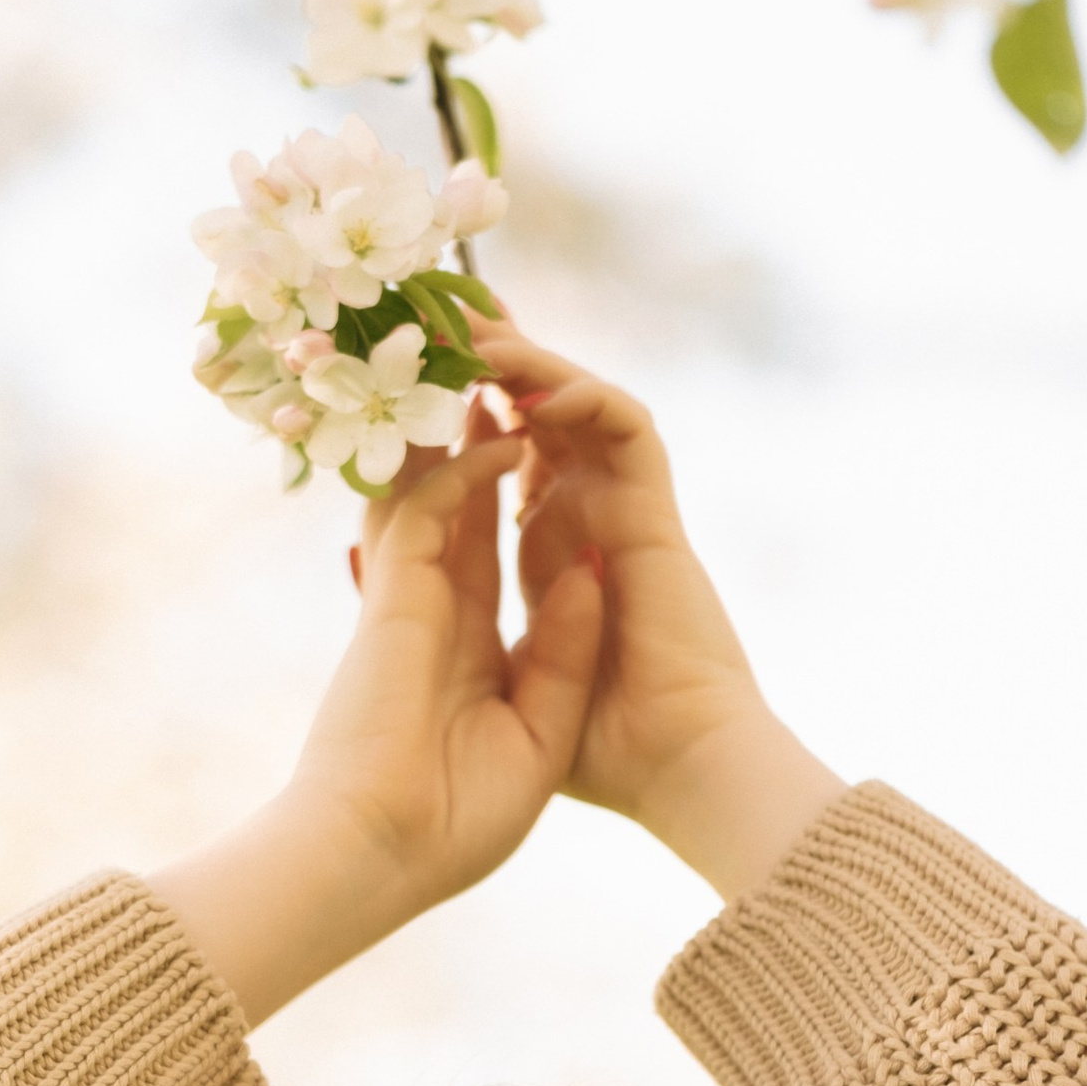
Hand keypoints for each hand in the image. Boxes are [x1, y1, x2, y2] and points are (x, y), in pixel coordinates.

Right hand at [148, 414, 604, 1027]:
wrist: (379, 858)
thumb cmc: (451, 823)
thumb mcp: (538, 731)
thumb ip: (562, 649)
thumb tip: (583, 563)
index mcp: (463, 648)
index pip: (490, 548)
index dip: (507, 490)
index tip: (528, 439)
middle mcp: (433, 611)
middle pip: (457, 500)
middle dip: (476, 433)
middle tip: (494, 370)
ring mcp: (408, 599)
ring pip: (434, 487)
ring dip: (462, 425)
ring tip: (491, 364)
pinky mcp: (394, 599)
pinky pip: (434, 511)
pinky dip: (468, 465)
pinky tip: (506, 432)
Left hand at [480, 326, 847, 903]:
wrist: (674, 773)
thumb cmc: (600, 750)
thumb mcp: (511, 676)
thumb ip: (477, 618)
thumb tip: (429, 571)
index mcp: (550, 555)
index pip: (501, 458)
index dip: (463, 410)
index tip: (412, 371)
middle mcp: (585, 521)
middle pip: (537, 414)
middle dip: (494, 361)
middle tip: (442, 312)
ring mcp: (622, 513)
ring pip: (579, 407)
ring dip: (531, 362)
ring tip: (478, 327)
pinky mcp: (655, 516)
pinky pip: (627, 430)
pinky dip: (587, 396)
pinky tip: (537, 386)